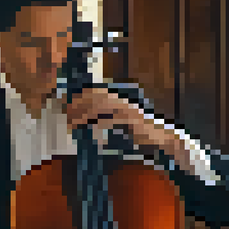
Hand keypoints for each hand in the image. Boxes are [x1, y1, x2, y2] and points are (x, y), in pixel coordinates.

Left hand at [65, 88, 179, 154]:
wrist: (162, 136)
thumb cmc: (142, 130)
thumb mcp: (123, 122)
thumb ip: (109, 119)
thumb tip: (91, 121)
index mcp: (120, 100)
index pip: (98, 93)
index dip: (83, 96)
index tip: (69, 103)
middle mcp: (123, 101)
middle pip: (97, 97)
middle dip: (80, 104)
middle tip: (67, 113)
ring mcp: (127, 110)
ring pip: (101, 107)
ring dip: (86, 113)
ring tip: (74, 121)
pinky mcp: (131, 120)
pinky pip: (111, 120)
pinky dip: (99, 124)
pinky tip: (90, 128)